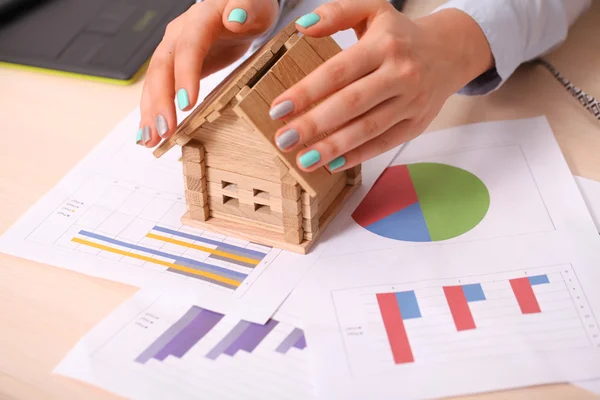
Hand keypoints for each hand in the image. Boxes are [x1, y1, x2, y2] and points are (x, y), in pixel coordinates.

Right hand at [137, 0, 278, 146]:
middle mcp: (179, 34)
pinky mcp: (174, 68)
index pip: (189, 46)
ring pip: (155, 81)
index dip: (186, 74)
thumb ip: (247, 8)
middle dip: (161, 101)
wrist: (241, 11)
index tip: (187, 103)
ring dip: (150, 112)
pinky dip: (152, 112)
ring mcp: (173, 51)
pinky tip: (149, 134)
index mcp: (200, 19)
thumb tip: (236, 17)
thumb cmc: (250, 9)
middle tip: (164, 130)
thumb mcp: (255, 5)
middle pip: (163, 67)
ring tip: (150, 139)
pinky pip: (159, 90)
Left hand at [269, 0, 492, 171]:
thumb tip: (302, 26)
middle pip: (351, 104)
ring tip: (303, 160)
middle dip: (314, 124)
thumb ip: (337, 13)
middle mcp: (400, 74)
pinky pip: (384, 143)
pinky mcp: (417, 124)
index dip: (306, 92)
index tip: (278, 109)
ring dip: (333, 147)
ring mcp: (411, 102)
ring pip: (368, 129)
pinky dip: (358, 156)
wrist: (449, 52)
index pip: (338, 72)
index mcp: (384, 45)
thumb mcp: (373, 11)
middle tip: (283, 140)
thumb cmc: (400, 35)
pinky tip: (333, 164)